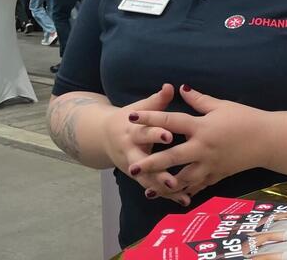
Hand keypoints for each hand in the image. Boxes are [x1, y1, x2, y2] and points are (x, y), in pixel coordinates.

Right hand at [102, 84, 188, 205]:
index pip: (145, 132)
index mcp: (133, 131)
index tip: (169, 135)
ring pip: (148, 179)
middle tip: (172, 178)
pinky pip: (153, 186)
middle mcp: (131, 150)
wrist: (104, 136)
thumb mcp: (140, 108)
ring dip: (162, 187)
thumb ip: (156, 100)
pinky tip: (183, 200)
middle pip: (144, 162)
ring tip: (180, 192)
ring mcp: (133, 166)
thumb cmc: (129, 118)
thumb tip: (169, 86)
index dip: (156, 134)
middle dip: (157, 170)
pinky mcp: (138, 176)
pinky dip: (166, 194)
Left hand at [128, 85, 272, 199]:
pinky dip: (186, 190)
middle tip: (131, 168)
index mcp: (202, 127)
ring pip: (183, 178)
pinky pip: (199, 185)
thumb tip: (181, 88)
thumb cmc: (247, 119)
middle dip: (151, 163)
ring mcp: (210, 164)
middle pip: (172, 156)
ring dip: (165, 185)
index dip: (150, 118)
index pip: (171, 121)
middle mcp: (203, 147)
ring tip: (148, 190)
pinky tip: (174, 195)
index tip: (131, 117)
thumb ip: (199, 100)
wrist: (269, 140)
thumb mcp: (222, 106)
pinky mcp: (218, 174)